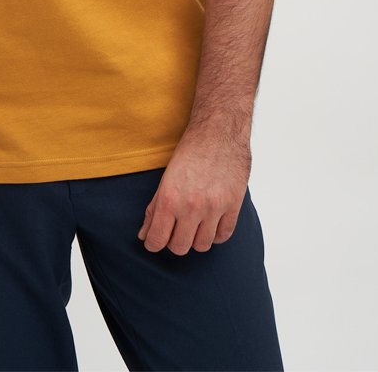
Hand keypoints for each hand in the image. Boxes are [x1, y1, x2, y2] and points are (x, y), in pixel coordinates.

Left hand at [136, 124, 251, 254]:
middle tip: (175, 230)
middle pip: (179, 247)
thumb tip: (144, 234)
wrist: (219, 130)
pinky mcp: (233, 205)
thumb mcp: (166, 177)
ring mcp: (214, 207)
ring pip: (202, 245)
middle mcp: (191, 206)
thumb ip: (154, 208)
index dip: (153, 244)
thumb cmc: (191, 150)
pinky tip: (210, 222)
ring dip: (195, 238)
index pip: (157, 240)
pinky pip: (223, 236)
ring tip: (194, 224)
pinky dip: (215, 234)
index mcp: (170, 198)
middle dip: (174, 242)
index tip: (155, 240)